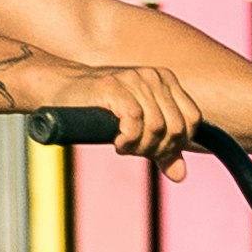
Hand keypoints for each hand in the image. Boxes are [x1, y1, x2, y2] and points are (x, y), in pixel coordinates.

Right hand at [32, 61, 199, 169]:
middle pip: (176, 127)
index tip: (153, 151)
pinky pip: (135, 122)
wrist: (60, 90)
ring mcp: (135, 79)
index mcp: (166, 81)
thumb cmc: (99, 110)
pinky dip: (128, 140)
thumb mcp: (137, 129)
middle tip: (135, 150)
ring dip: (140, 147)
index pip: (192, 120)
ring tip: (123, 145)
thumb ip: (161, 148)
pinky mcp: (115, 86)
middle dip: (158, 149)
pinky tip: (116, 141)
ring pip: (157, 127)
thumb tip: (181, 175)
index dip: (177, 143)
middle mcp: (154, 76)